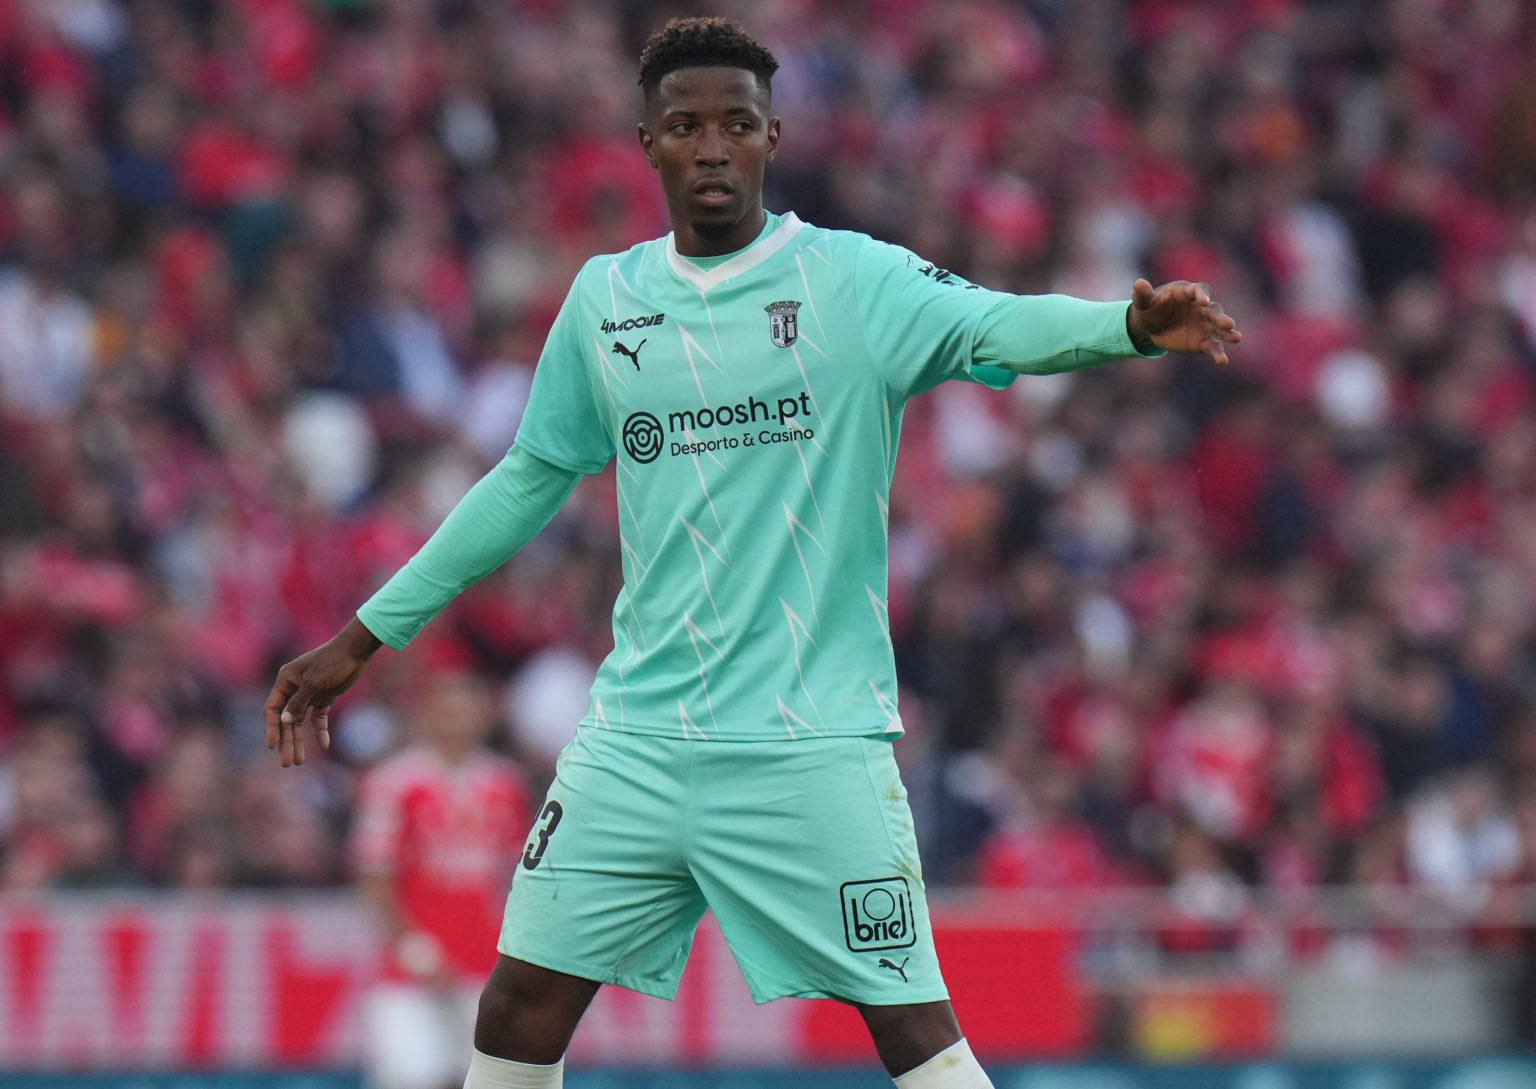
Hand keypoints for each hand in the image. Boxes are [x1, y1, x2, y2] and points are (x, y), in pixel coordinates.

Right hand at [263, 616, 381, 765]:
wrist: (356, 651)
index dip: (271, 729)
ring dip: (299, 741)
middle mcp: (294, 688)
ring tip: (298, 761)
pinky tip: (324, 745)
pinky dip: (320, 731)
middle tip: (287, 763)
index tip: (271, 746)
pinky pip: (318, 718)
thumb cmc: (332, 662)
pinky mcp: (324, 698)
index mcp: (285, 680)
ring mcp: (309, 694)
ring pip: (300, 722)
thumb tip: (283, 721)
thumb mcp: (314, 683)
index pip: (273, 709)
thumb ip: (298, 702)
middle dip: (286, 741)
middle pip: (286, 720)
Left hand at [1126, 279, 1242, 363]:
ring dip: (1228, 332)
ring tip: (1236, 338)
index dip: (1202, 295)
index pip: (1199, 290)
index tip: (1204, 301)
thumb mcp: (1142, 302)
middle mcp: (1201, 307)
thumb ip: (1142, 294)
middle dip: (1221, 317)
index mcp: (1188, 292)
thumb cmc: (1148, 308)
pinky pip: (1213, 346)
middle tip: (1229, 324)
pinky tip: (1223, 361)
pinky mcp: (1203, 340)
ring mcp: (1204, 324)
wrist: (1150, 327)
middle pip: (1214, 310)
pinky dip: (1218, 353)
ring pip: (1219, 328)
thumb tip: (1139, 283)